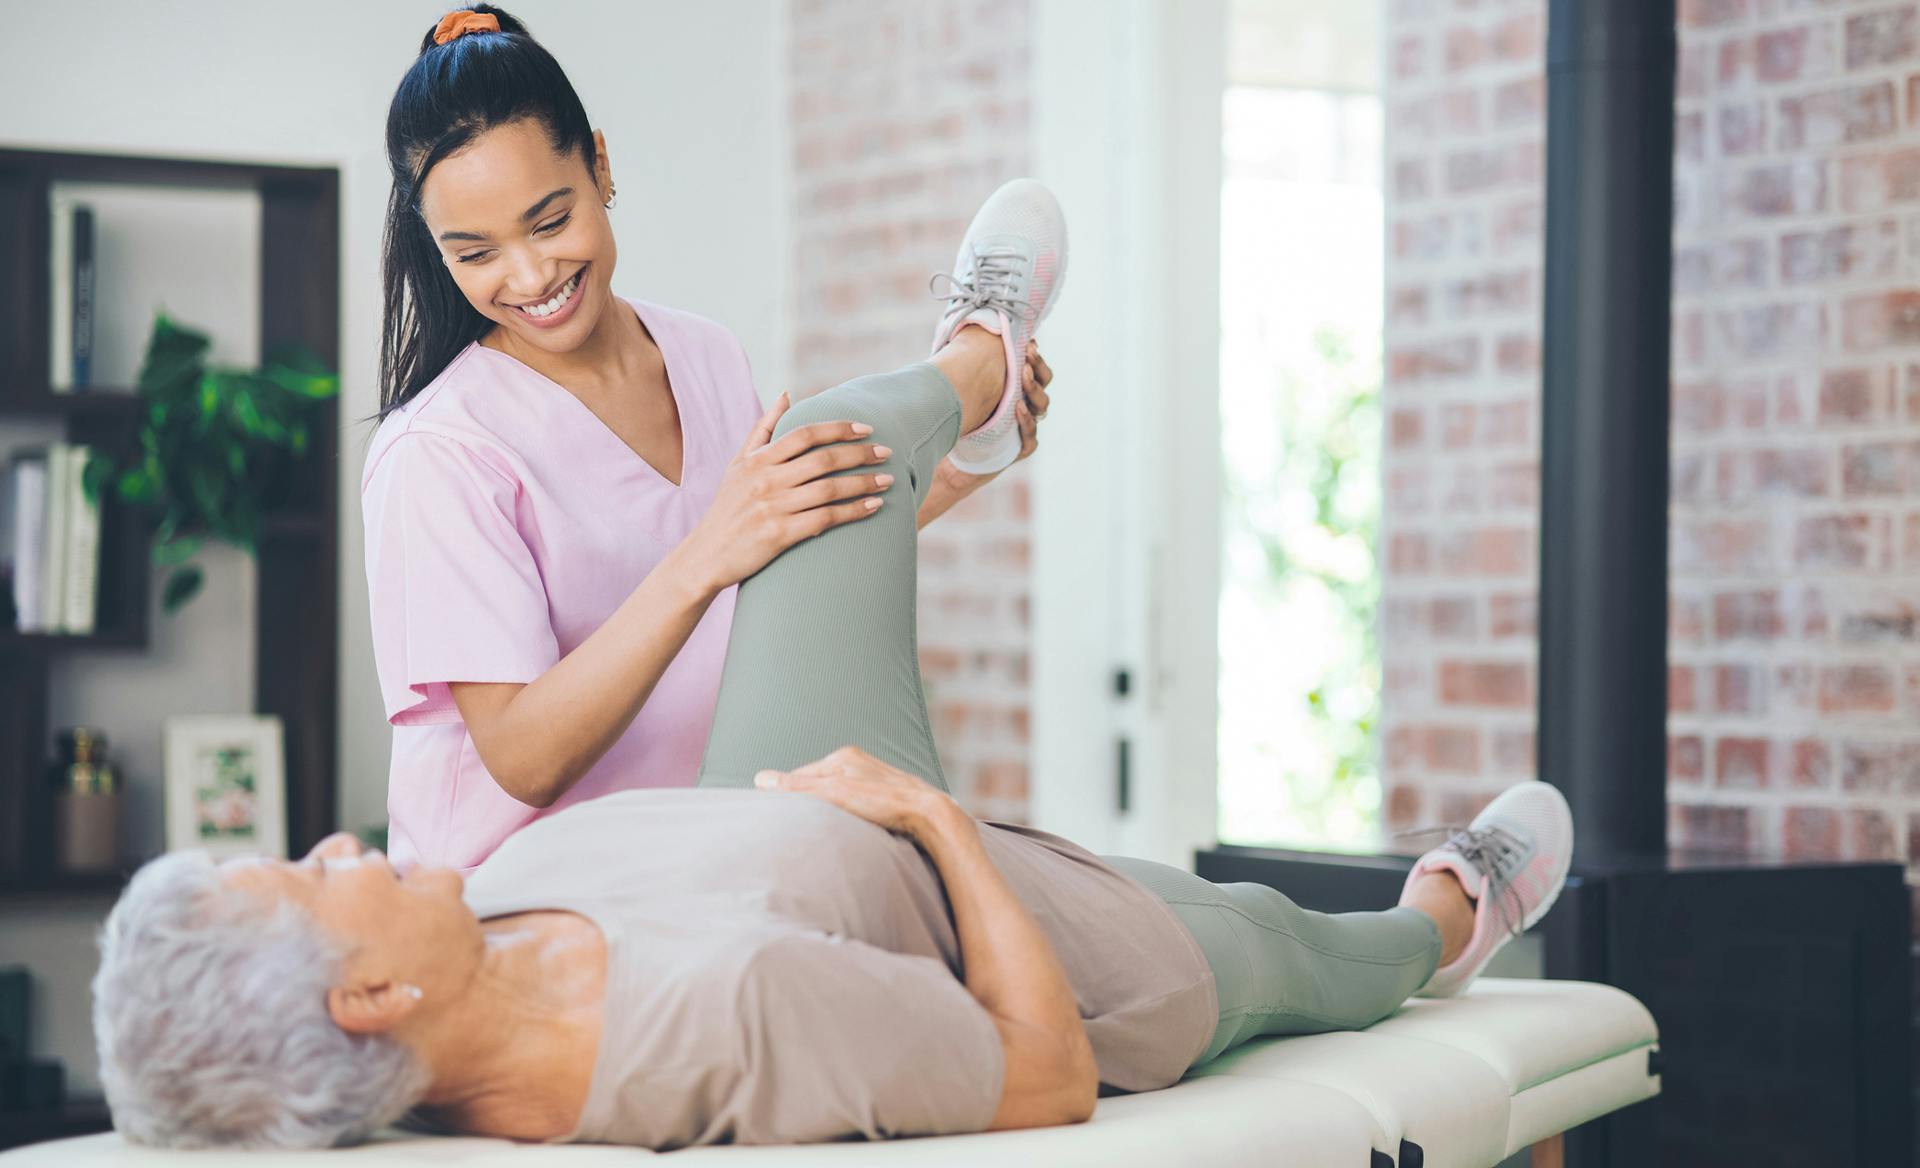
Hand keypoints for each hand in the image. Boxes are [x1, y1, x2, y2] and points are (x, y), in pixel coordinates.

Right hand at [679, 392, 894, 595]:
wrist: (707, 555)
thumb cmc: (728, 507)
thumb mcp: (739, 463)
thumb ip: (764, 429)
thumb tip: (786, 394)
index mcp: (758, 459)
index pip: (805, 434)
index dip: (839, 429)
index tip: (867, 429)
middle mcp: (766, 479)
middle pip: (823, 459)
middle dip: (860, 454)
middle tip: (887, 453)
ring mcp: (773, 506)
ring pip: (829, 488)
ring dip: (863, 483)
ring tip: (887, 480)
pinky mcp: (779, 534)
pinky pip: (825, 518)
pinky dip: (852, 511)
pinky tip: (873, 507)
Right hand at [753, 746, 957, 837]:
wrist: (931, 815)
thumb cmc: (884, 802)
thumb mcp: (834, 794)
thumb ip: (798, 788)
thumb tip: (761, 780)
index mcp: (843, 757)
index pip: (800, 777)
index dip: (787, 796)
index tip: (774, 814)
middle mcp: (858, 763)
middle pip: (818, 783)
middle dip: (807, 802)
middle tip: (796, 825)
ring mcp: (873, 777)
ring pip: (837, 794)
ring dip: (826, 809)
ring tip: (821, 827)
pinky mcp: (886, 794)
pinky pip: (854, 802)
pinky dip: (845, 814)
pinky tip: (848, 826)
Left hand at [938, 341, 1052, 490]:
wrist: (955, 455)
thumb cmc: (963, 416)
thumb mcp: (969, 386)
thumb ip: (977, 363)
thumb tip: (973, 329)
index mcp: (1019, 389)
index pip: (1038, 370)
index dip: (1036, 357)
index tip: (1028, 344)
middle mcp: (1027, 406)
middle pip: (1044, 384)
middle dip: (1037, 369)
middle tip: (1027, 356)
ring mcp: (1026, 427)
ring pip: (1042, 407)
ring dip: (1034, 390)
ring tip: (1024, 376)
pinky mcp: (1021, 447)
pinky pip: (1031, 435)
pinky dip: (1026, 421)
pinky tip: (1019, 409)